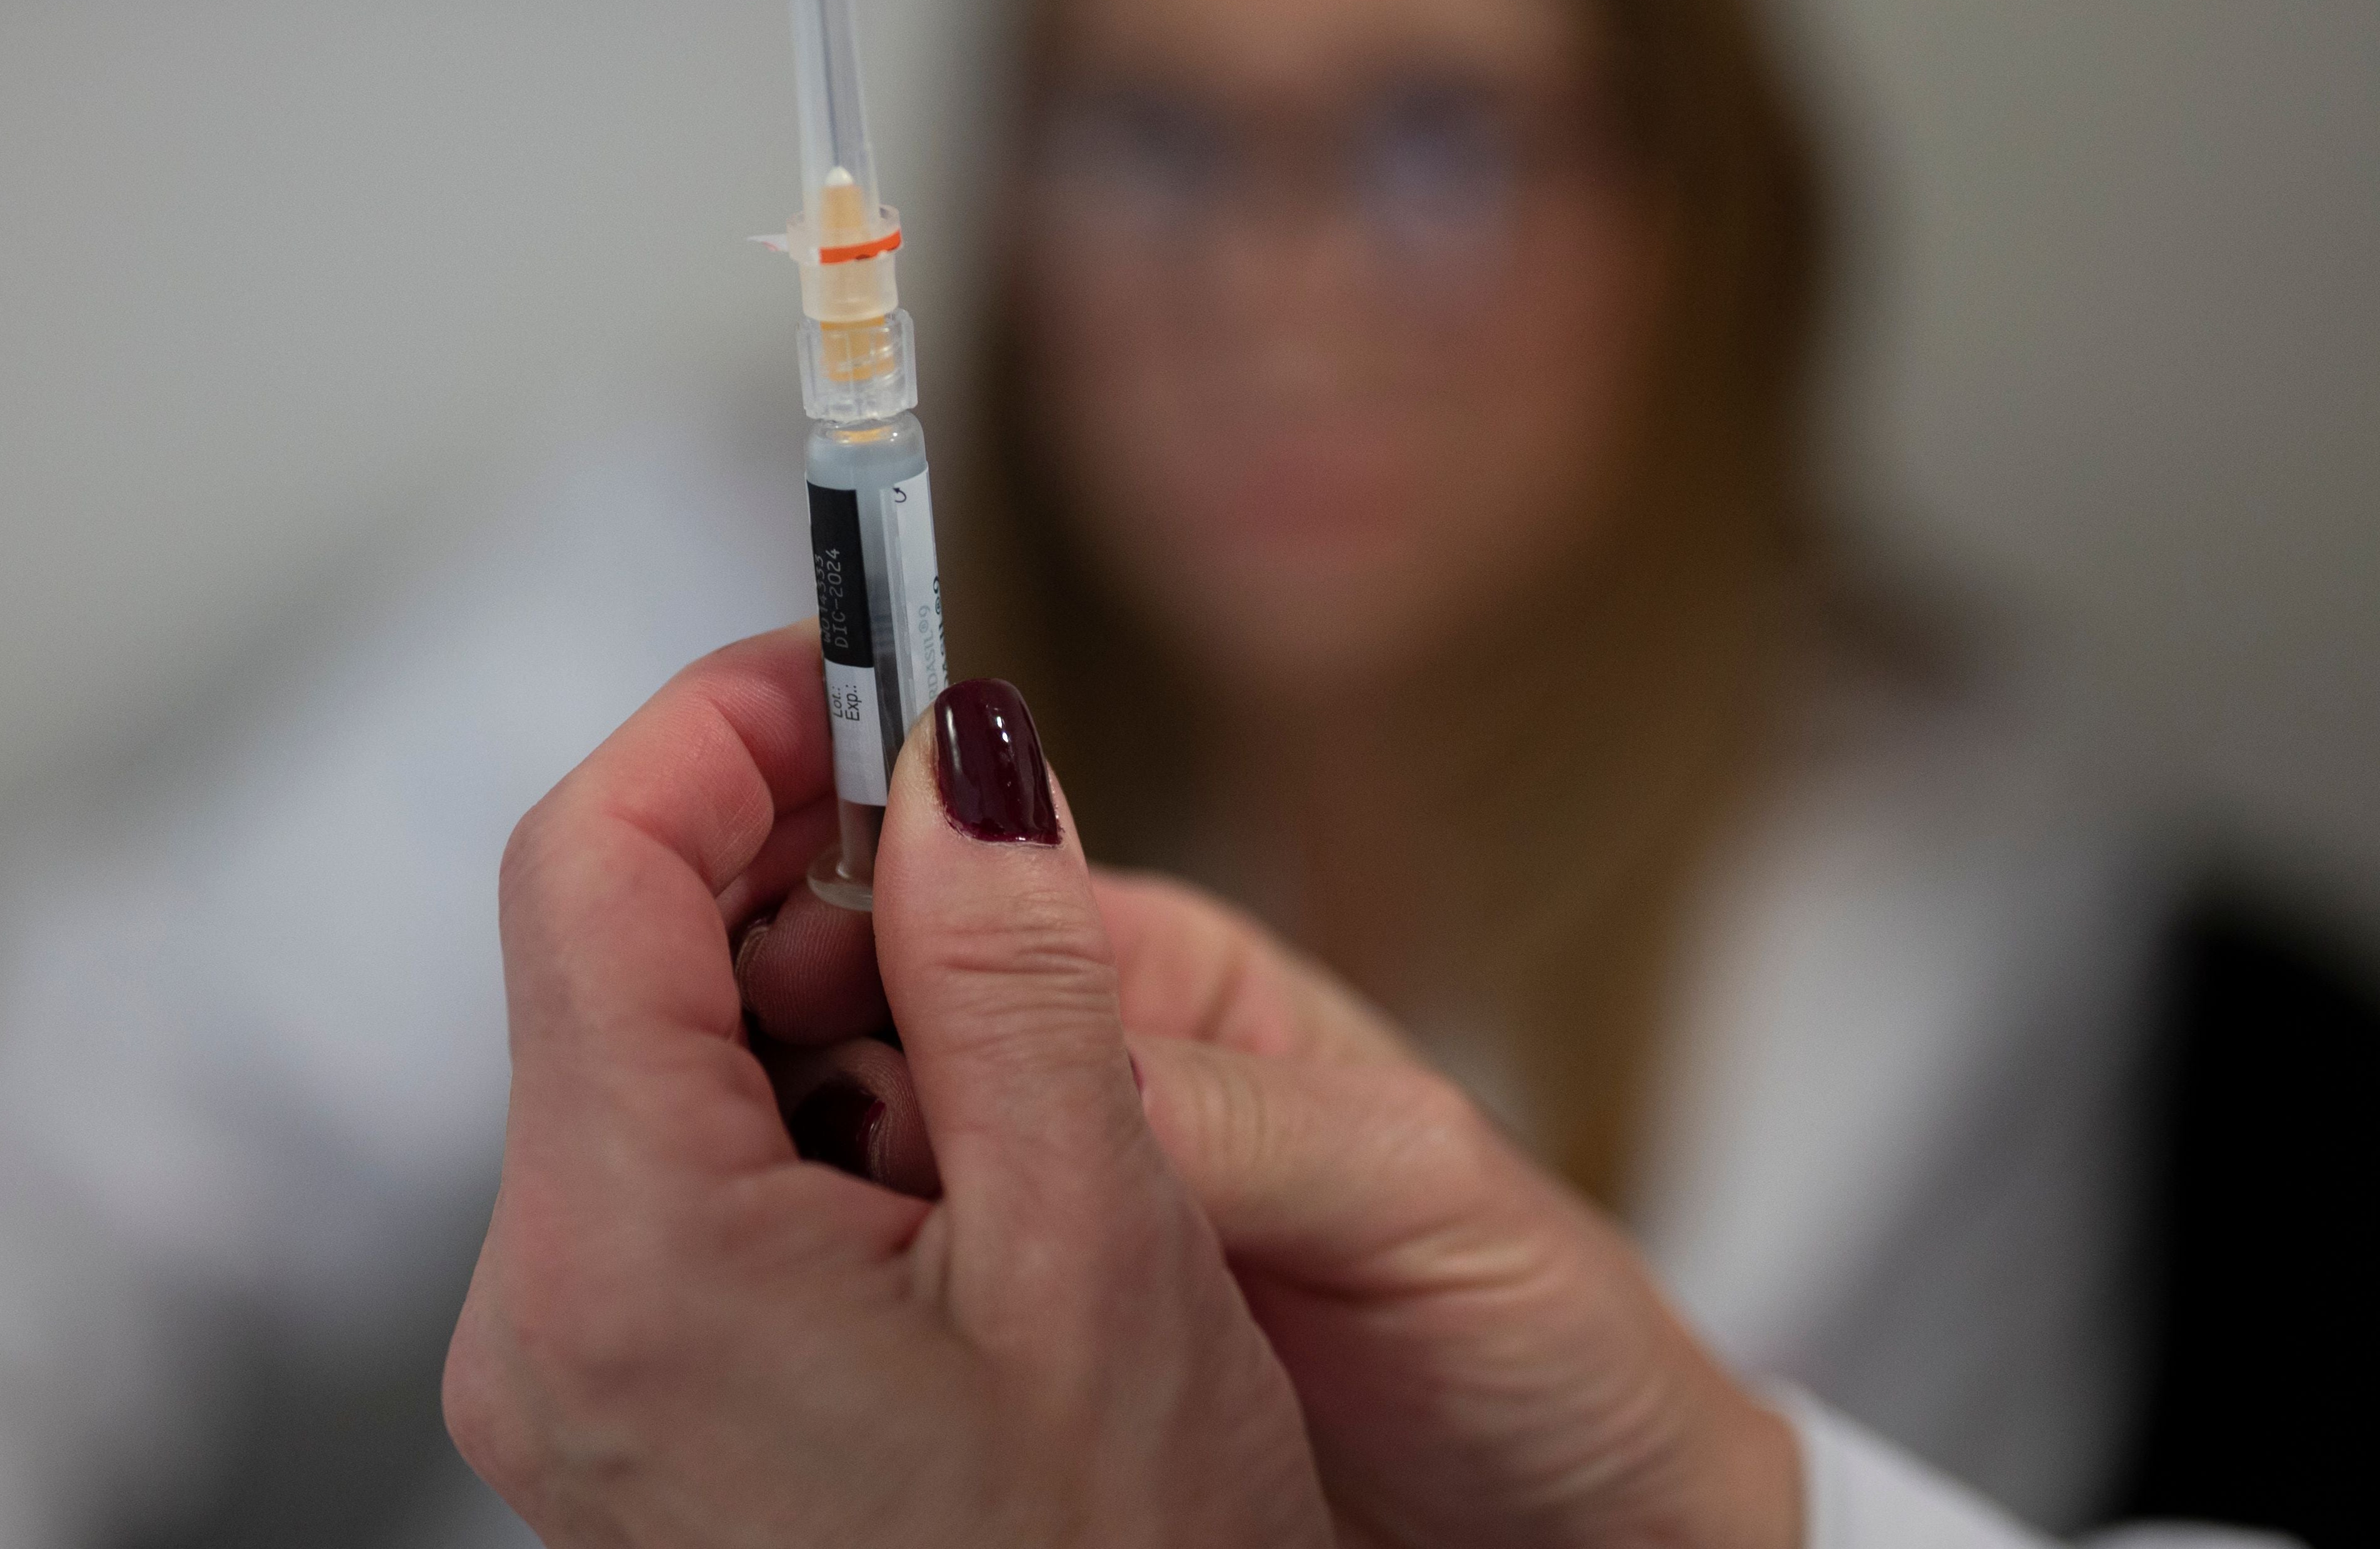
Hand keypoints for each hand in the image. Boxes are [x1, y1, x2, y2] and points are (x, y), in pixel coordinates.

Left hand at [443, 626, 1329, 1547]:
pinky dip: (812, 1112)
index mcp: (629, 1259)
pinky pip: (682, 1165)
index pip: (588, 869)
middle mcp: (540, 1311)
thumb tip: (954, 741)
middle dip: (806, 882)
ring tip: (1008, 1098)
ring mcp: (566, 1364)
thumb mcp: (1101, 1242)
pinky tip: (953, 1182)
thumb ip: (1009, 961)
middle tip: (993, 898)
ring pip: (661, 1055)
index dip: (722, 726)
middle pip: (618, 955)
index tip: (857, 669)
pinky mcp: (619, 1392)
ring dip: (830, 1006)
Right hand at [745, 803, 1801, 1548]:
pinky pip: (915, 1309)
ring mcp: (1049, 1237)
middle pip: (896, 1027)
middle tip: (796, 1125)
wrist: (1583, 1542)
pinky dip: (870, 1308)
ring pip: (877, 1170)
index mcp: (1173, 995)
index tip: (798, 950)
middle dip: (829, 1056)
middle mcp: (1092, 1099)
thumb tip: (1057, 1047)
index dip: (885, 906)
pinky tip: (853, 1328)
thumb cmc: (1545, 1344)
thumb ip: (1234, 1108)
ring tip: (824, 1234)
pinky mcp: (1031, 1366)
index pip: (983, 895)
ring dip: (832, 1188)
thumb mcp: (1417, 1189)